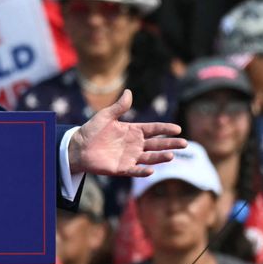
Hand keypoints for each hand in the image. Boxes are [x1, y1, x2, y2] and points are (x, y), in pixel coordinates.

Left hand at [68, 89, 184, 176]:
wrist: (78, 147)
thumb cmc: (92, 130)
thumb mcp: (105, 116)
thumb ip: (119, 107)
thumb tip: (129, 92)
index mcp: (133, 131)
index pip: (153, 129)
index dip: (165, 129)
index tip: (177, 129)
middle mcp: (135, 144)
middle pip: (156, 144)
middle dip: (170, 143)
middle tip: (184, 143)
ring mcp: (130, 157)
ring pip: (149, 157)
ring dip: (160, 157)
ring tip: (171, 155)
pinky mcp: (122, 168)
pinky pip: (135, 170)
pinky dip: (142, 171)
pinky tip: (151, 170)